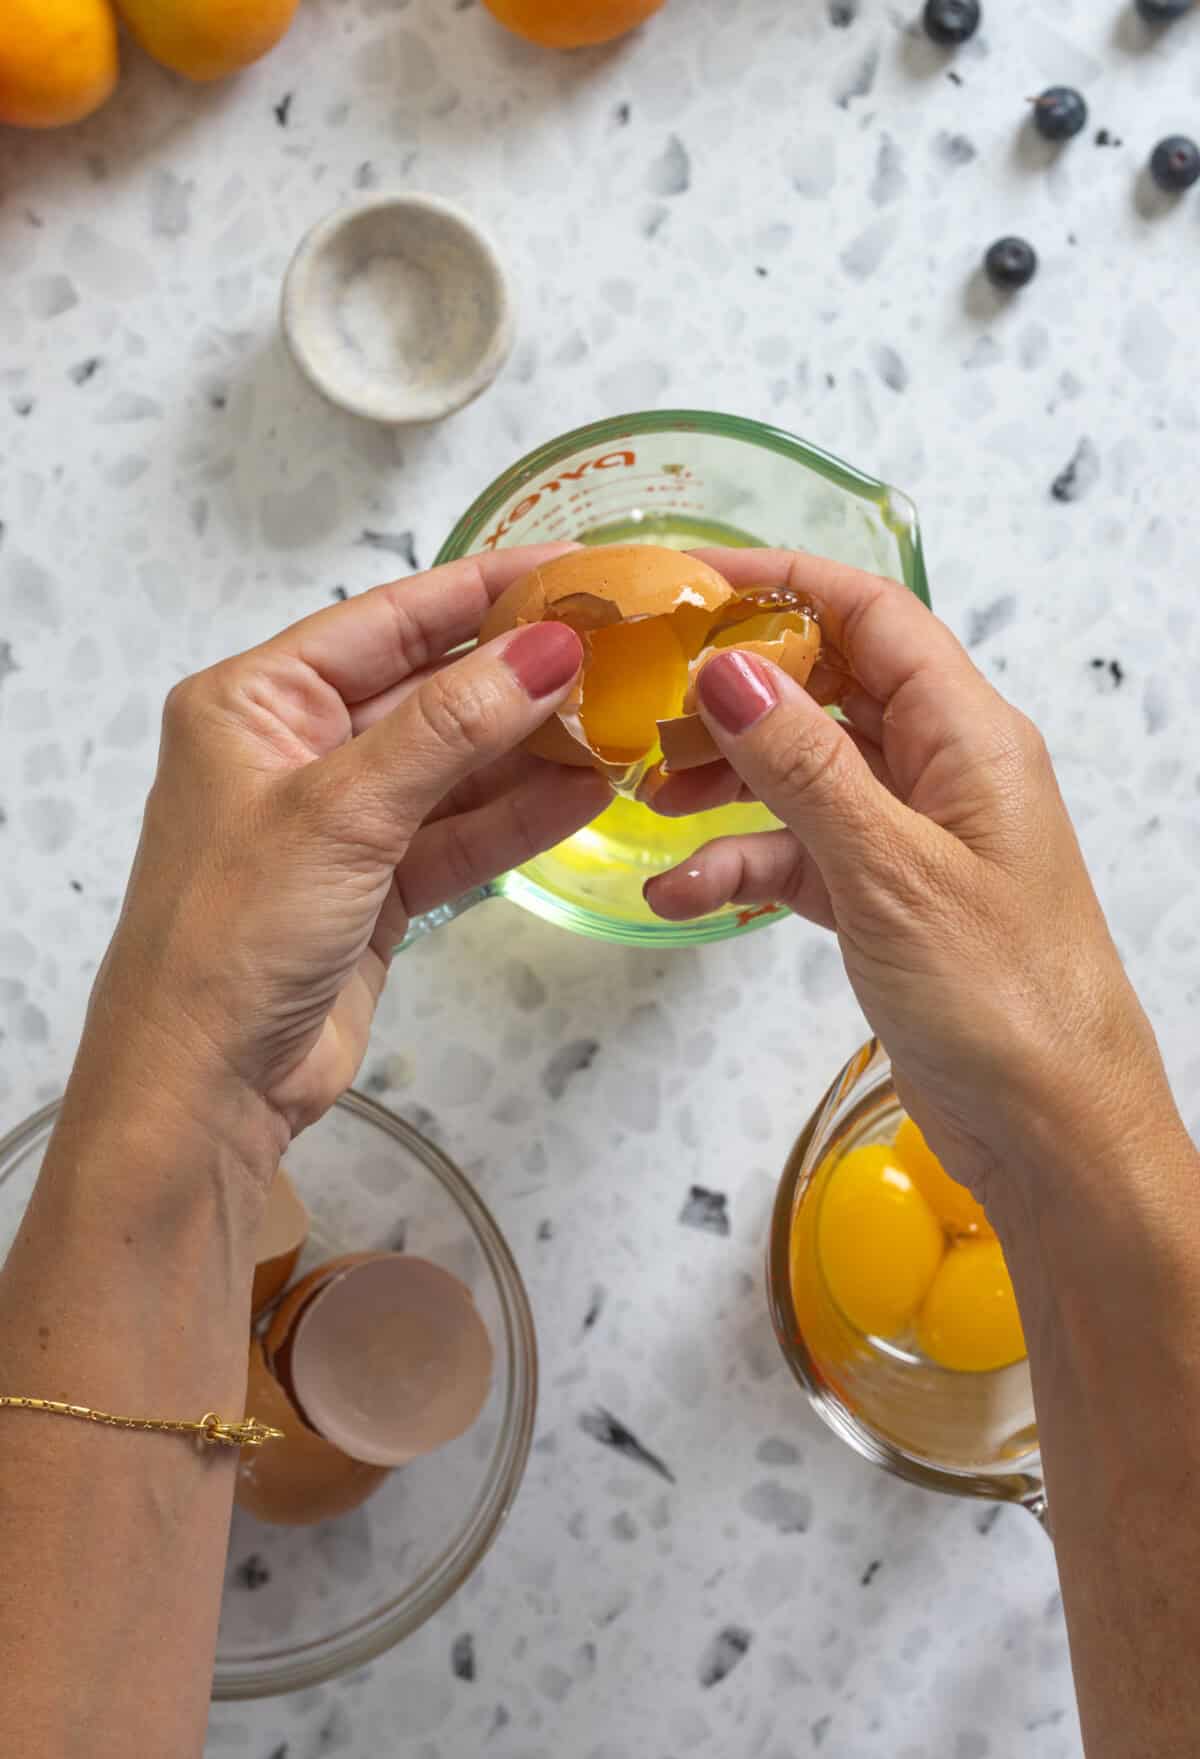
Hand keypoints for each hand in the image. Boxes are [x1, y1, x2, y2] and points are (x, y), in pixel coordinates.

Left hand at [83, 550, 607, 1151]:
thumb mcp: (341, 812)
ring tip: (624, 721)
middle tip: (621, 651)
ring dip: (533, 750)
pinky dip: (519, 817)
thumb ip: (449, 727)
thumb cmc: (227, 938)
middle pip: (429, 691)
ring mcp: (340, 822)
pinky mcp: (376, 887)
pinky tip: (589, 793)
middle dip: (521, 676)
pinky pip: (460, 834)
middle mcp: (296, 750)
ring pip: (455, 767)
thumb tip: (546, 650)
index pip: (388, 621)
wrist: (203, 1087)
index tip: (574, 570)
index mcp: (256, 701)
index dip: (483, 591)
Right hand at [645, 550, 1171, 1206]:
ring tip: (650, 794)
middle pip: (827, 686)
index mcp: (969, 736)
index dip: (780, 583)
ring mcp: (911, 835)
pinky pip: (798, 854)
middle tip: (645, 699)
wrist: (1053, 1129)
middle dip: (735, 689)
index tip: (685, 583)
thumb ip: (804, 767)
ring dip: (727, 778)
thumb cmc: (1006, 1000)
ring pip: (803, 772)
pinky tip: (685, 892)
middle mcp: (942, 770)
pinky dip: (742, 865)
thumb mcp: (890, 871)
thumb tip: (727, 667)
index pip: (871, 615)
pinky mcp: (883, 898)